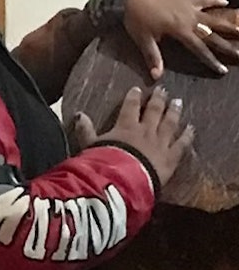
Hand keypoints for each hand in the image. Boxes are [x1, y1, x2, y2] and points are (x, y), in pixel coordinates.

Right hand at [76, 86, 193, 186]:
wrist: (124, 180)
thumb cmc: (105, 161)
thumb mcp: (90, 144)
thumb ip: (85, 130)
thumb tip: (78, 115)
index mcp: (125, 126)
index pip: (130, 107)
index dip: (133, 97)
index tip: (137, 89)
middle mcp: (145, 131)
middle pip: (153, 111)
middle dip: (158, 99)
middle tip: (163, 90)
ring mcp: (160, 143)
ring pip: (169, 123)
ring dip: (174, 112)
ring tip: (178, 102)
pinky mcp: (171, 157)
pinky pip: (182, 144)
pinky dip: (187, 135)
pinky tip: (191, 128)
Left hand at [123, 0, 238, 78]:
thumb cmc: (136, 20)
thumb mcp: (143, 40)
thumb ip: (153, 57)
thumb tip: (157, 76)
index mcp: (180, 30)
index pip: (199, 48)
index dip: (211, 59)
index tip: (222, 69)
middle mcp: (189, 19)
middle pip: (212, 33)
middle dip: (227, 44)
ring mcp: (189, 8)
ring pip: (213, 17)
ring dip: (228, 23)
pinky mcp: (185, 0)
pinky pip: (204, 0)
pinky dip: (215, 0)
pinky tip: (226, 1)